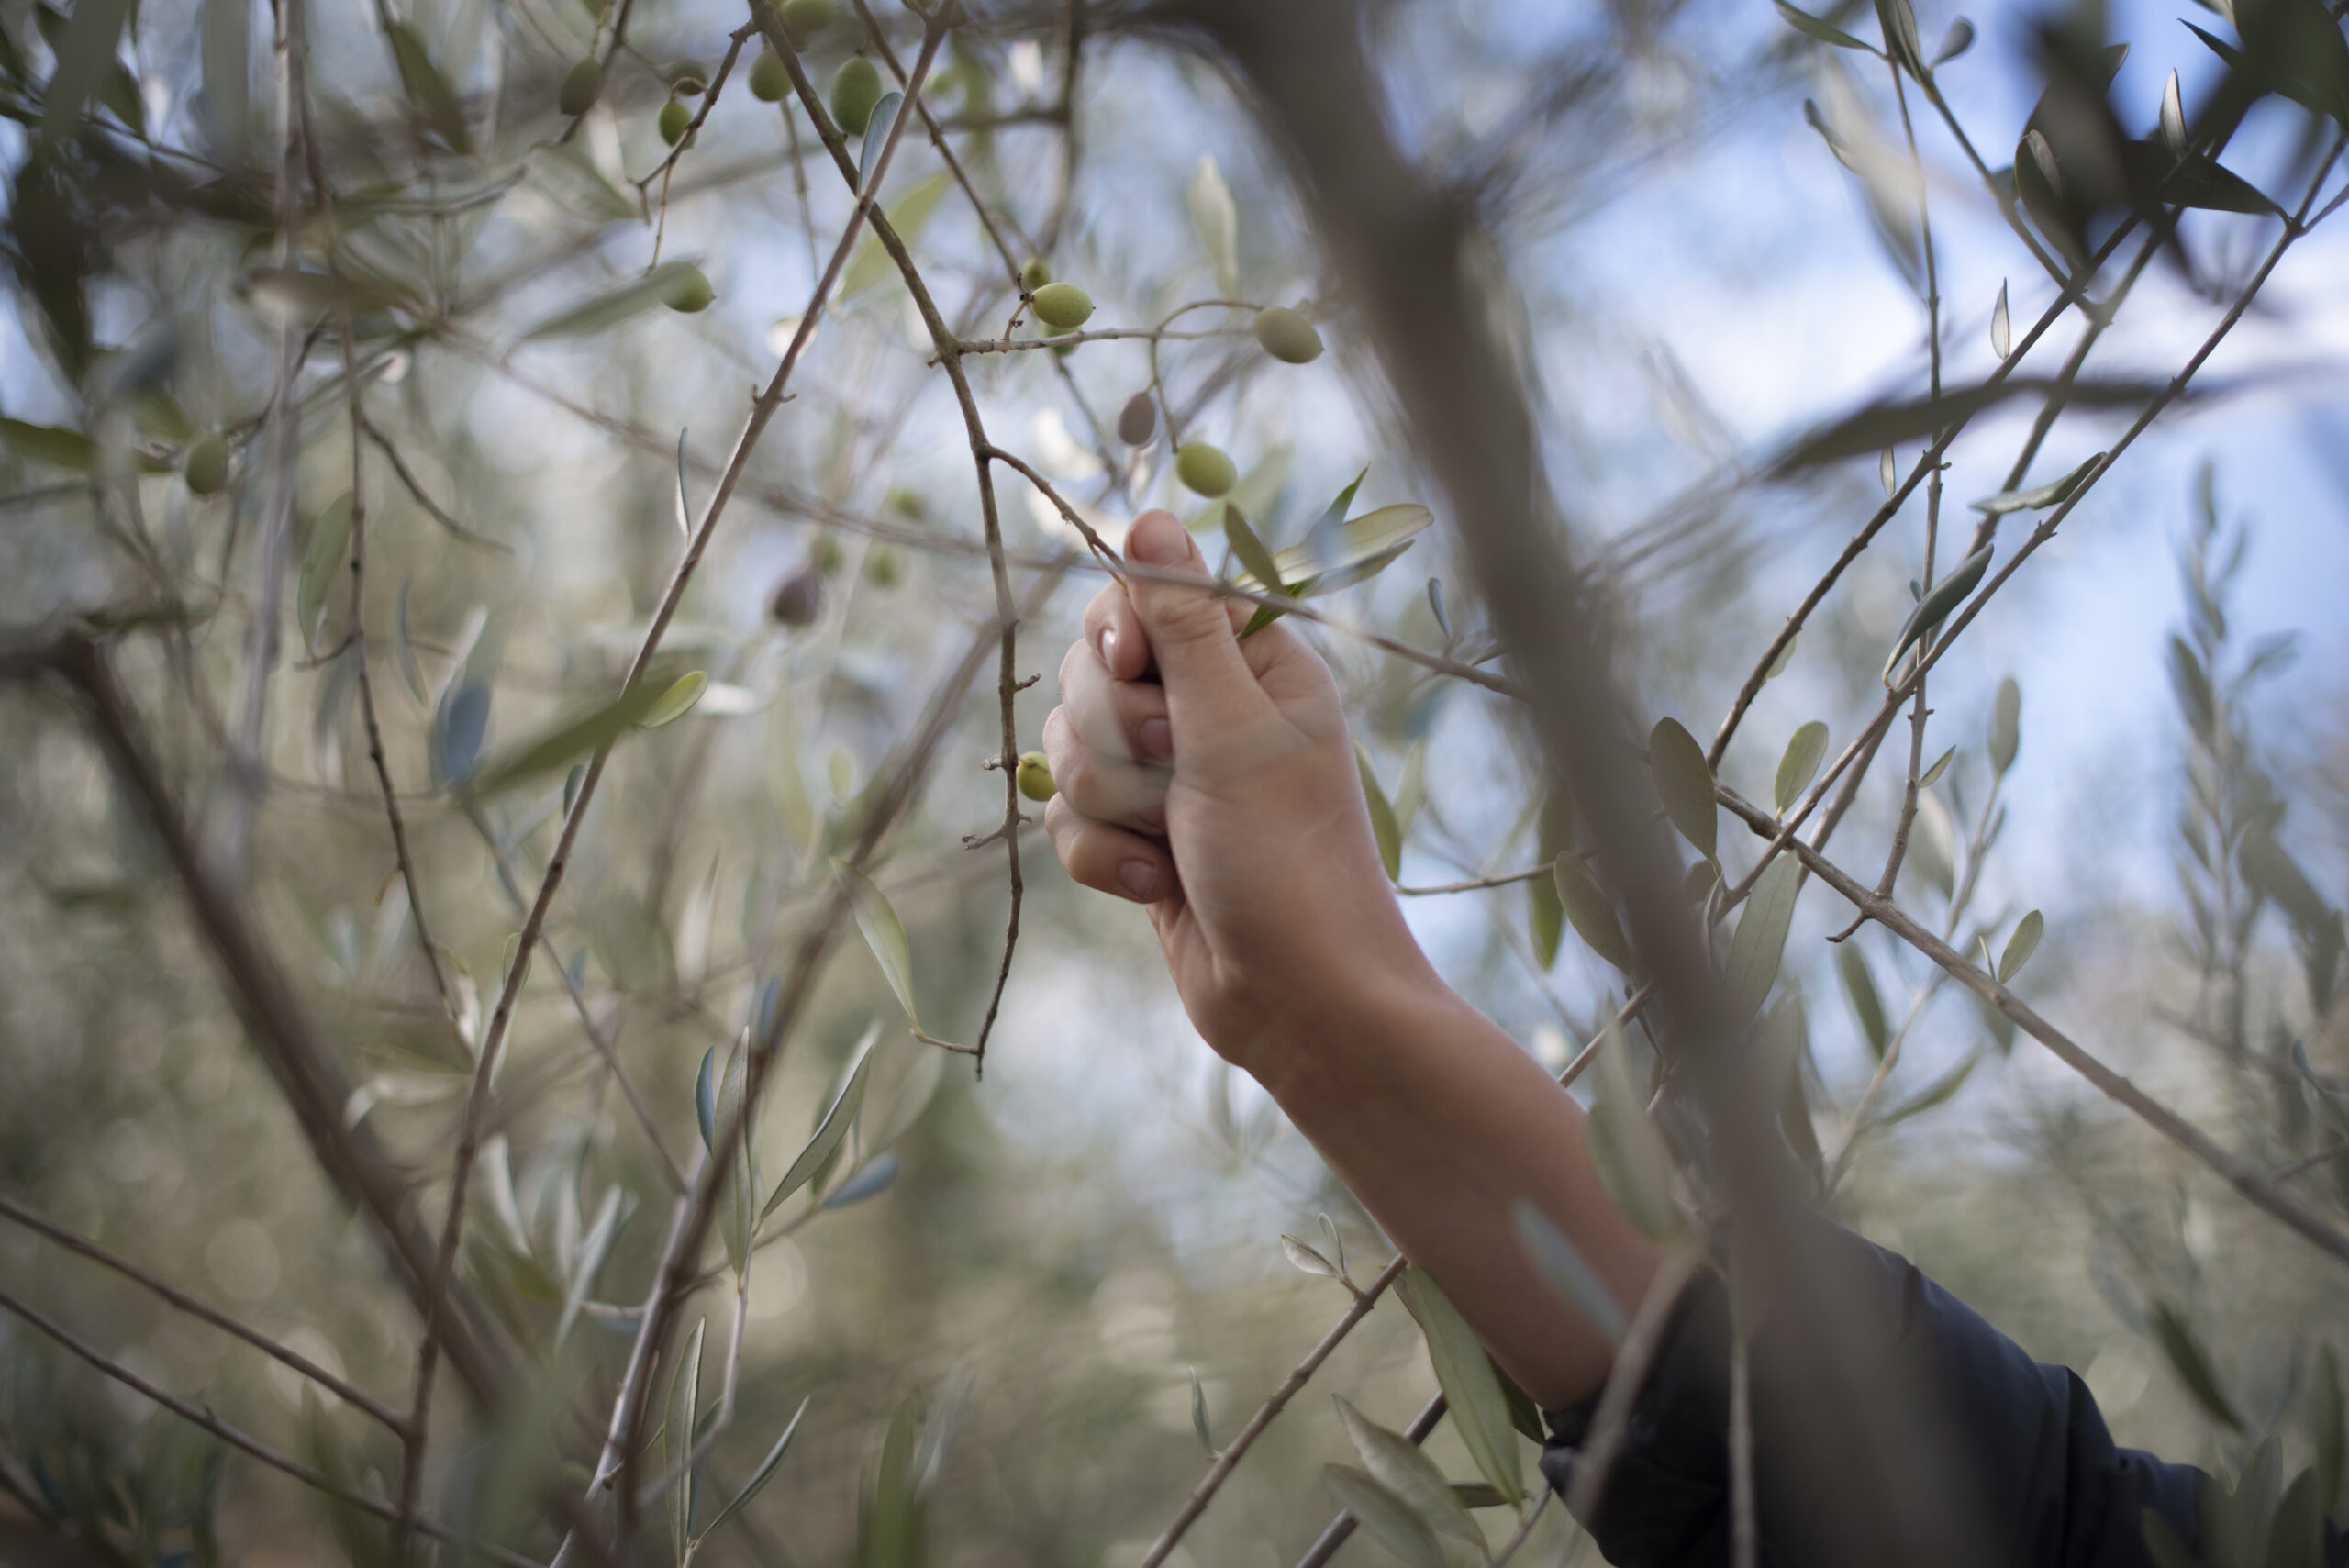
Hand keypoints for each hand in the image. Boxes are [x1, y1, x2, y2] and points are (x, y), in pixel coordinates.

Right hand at [1041, 510, 1438, 1081]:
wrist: (1297, 1000)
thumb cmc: (1285, 858)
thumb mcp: (1230, 727)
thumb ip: (1182, 622)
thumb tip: (1151, 515)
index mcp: (1252, 662)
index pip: (1142, 596)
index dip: (1118, 633)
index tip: (1131, 668)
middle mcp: (1210, 709)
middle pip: (1090, 672)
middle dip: (1114, 735)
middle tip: (1176, 774)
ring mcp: (1171, 778)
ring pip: (1070, 748)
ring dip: (1109, 803)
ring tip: (1170, 842)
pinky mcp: (1139, 837)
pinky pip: (1069, 818)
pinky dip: (1103, 856)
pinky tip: (1156, 888)